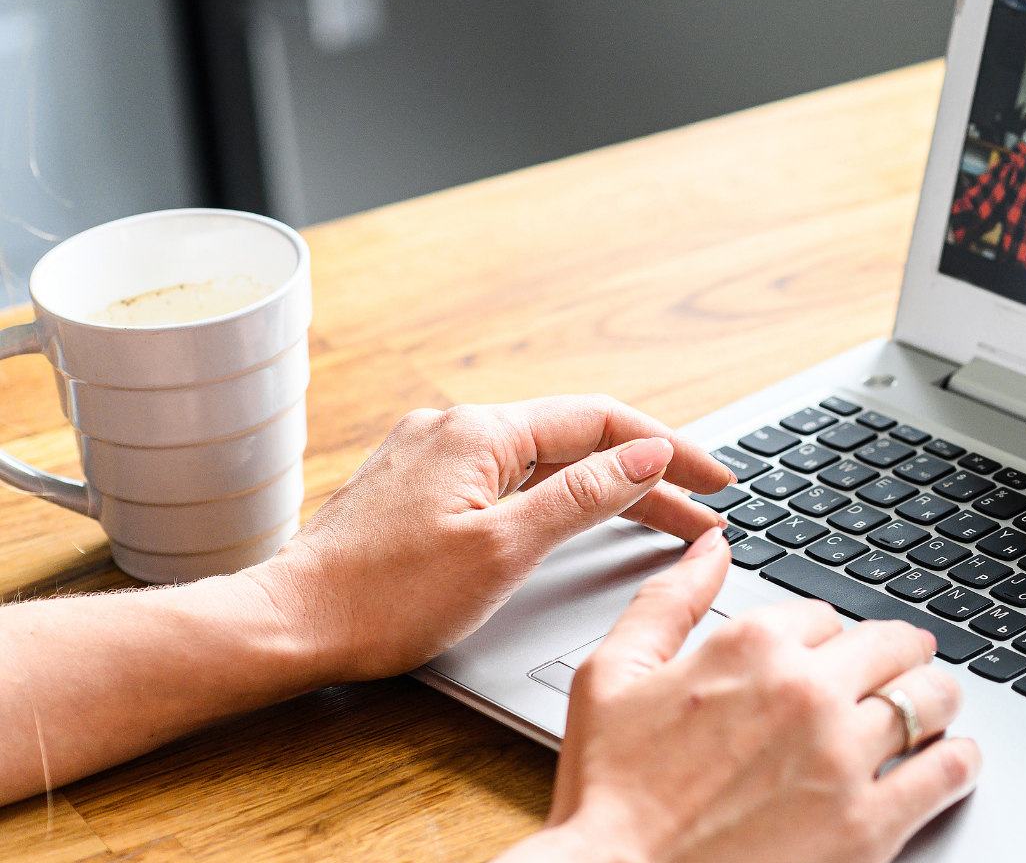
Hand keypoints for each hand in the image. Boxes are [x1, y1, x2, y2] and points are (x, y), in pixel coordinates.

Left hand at [251, 394, 731, 681]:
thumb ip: (584, 495)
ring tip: (662, 523)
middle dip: (648, 477)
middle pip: (577, 440)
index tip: (716, 482)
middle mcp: (456, 427)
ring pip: (544, 462)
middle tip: (705, 514)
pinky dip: (558, 498)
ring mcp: (433, 455)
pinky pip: (508, 478)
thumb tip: (647, 455)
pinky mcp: (417, 487)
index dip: (670, 450)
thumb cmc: (383, 599)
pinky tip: (579, 521)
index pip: (602, 421)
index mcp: (481, 431)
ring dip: (606, 489)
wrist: (287, 625)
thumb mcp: (504, 549)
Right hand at [508, 528, 980, 862]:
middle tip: (904, 669)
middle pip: (892, 647)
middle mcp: (806, 691)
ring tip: (933, 710)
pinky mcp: (868, 823)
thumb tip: (712, 546)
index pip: (826, 616)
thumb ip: (669, 600)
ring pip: (929, 699)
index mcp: (750, 647)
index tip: (832, 657)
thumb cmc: (609, 796)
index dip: (831, 638)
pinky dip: (959, 761)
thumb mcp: (612, 677)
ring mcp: (842, 757)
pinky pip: (947, 771)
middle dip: (899, 656)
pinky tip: (951, 761)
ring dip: (936, 699)